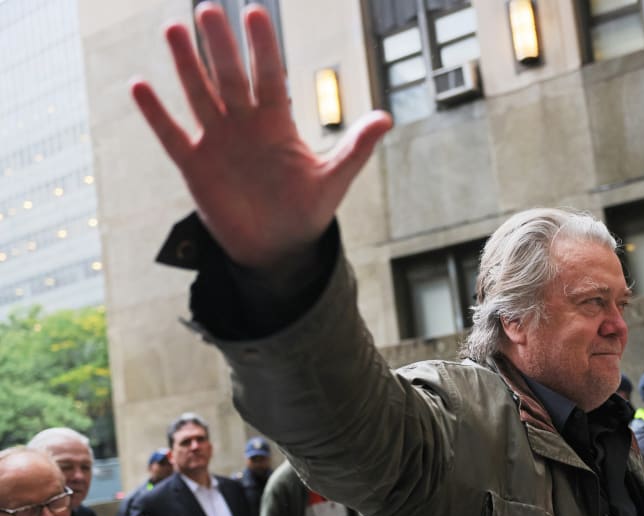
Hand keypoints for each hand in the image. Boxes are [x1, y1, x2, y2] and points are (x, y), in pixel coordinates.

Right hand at [131, 2, 392, 269]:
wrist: (279, 246)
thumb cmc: (307, 208)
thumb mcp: (334, 179)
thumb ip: (357, 147)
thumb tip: (387, 118)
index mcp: (277, 123)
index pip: (270, 77)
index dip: (263, 48)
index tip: (255, 12)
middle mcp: (245, 125)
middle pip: (230, 78)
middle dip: (221, 45)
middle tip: (209, 8)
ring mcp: (218, 142)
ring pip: (199, 96)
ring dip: (187, 66)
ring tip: (174, 29)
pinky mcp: (195, 167)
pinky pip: (172, 136)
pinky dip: (156, 114)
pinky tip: (140, 85)